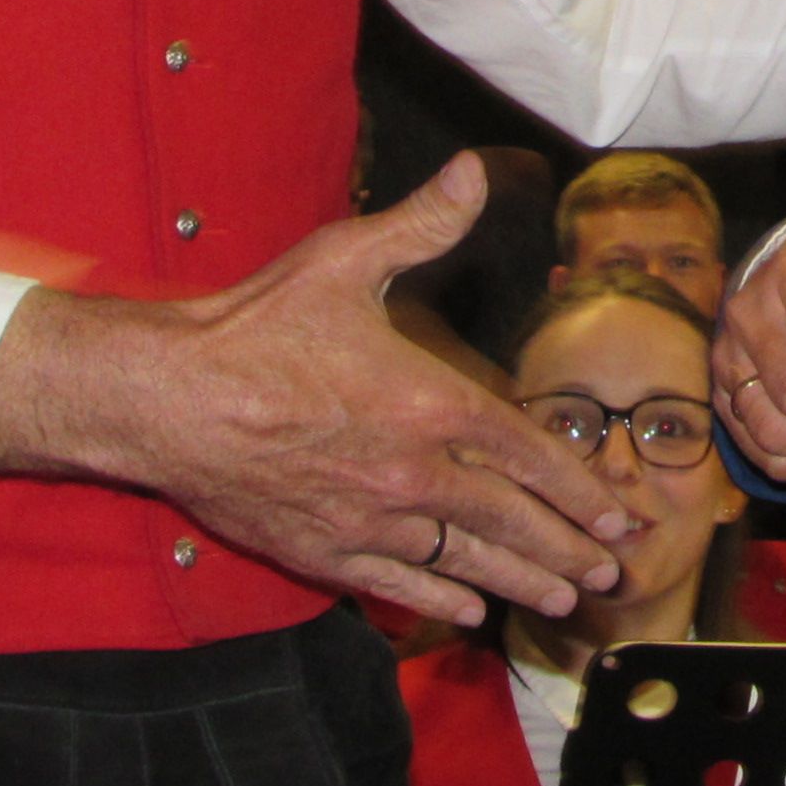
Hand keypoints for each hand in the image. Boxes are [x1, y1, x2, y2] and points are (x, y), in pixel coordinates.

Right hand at [0, 156, 634, 629]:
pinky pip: (396, 584)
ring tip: (565, 600)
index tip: (617, 512)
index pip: (527, 455)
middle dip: (568, 548)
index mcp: (428, 406)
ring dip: (520, 581)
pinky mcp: (321, 549)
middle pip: (510, 521)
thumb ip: (420, 224)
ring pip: (463, 561)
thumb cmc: (255, 328)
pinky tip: (467, 612)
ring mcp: (367, 519)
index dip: (579, 488)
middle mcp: (411, 473)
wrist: (167, 398)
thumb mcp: (343, 260)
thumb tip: (473, 173)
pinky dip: (438, 600)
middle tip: (613, 571)